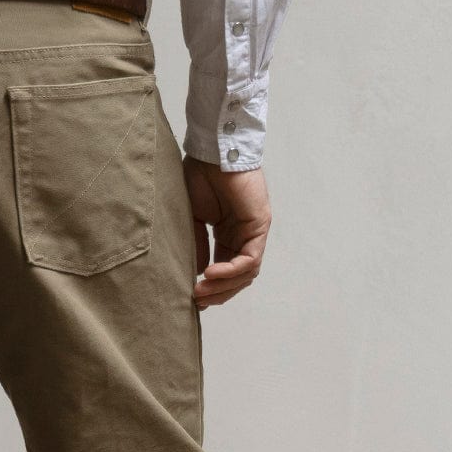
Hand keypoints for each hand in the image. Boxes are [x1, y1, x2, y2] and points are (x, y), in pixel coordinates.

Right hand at [182, 156, 271, 310]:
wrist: (211, 151)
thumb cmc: (199, 176)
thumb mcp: (192, 219)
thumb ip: (197, 245)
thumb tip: (197, 273)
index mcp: (228, 234)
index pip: (225, 271)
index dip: (211, 288)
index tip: (192, 299)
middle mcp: (243, 235)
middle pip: (238, 278)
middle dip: (217, 293)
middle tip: (196, 301)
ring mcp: (254, 232)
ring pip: (246, 274)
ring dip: (223, 287)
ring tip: (200, 290)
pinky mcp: (260, 225)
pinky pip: (249, 259)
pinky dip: (230, 271)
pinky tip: (209, 273)